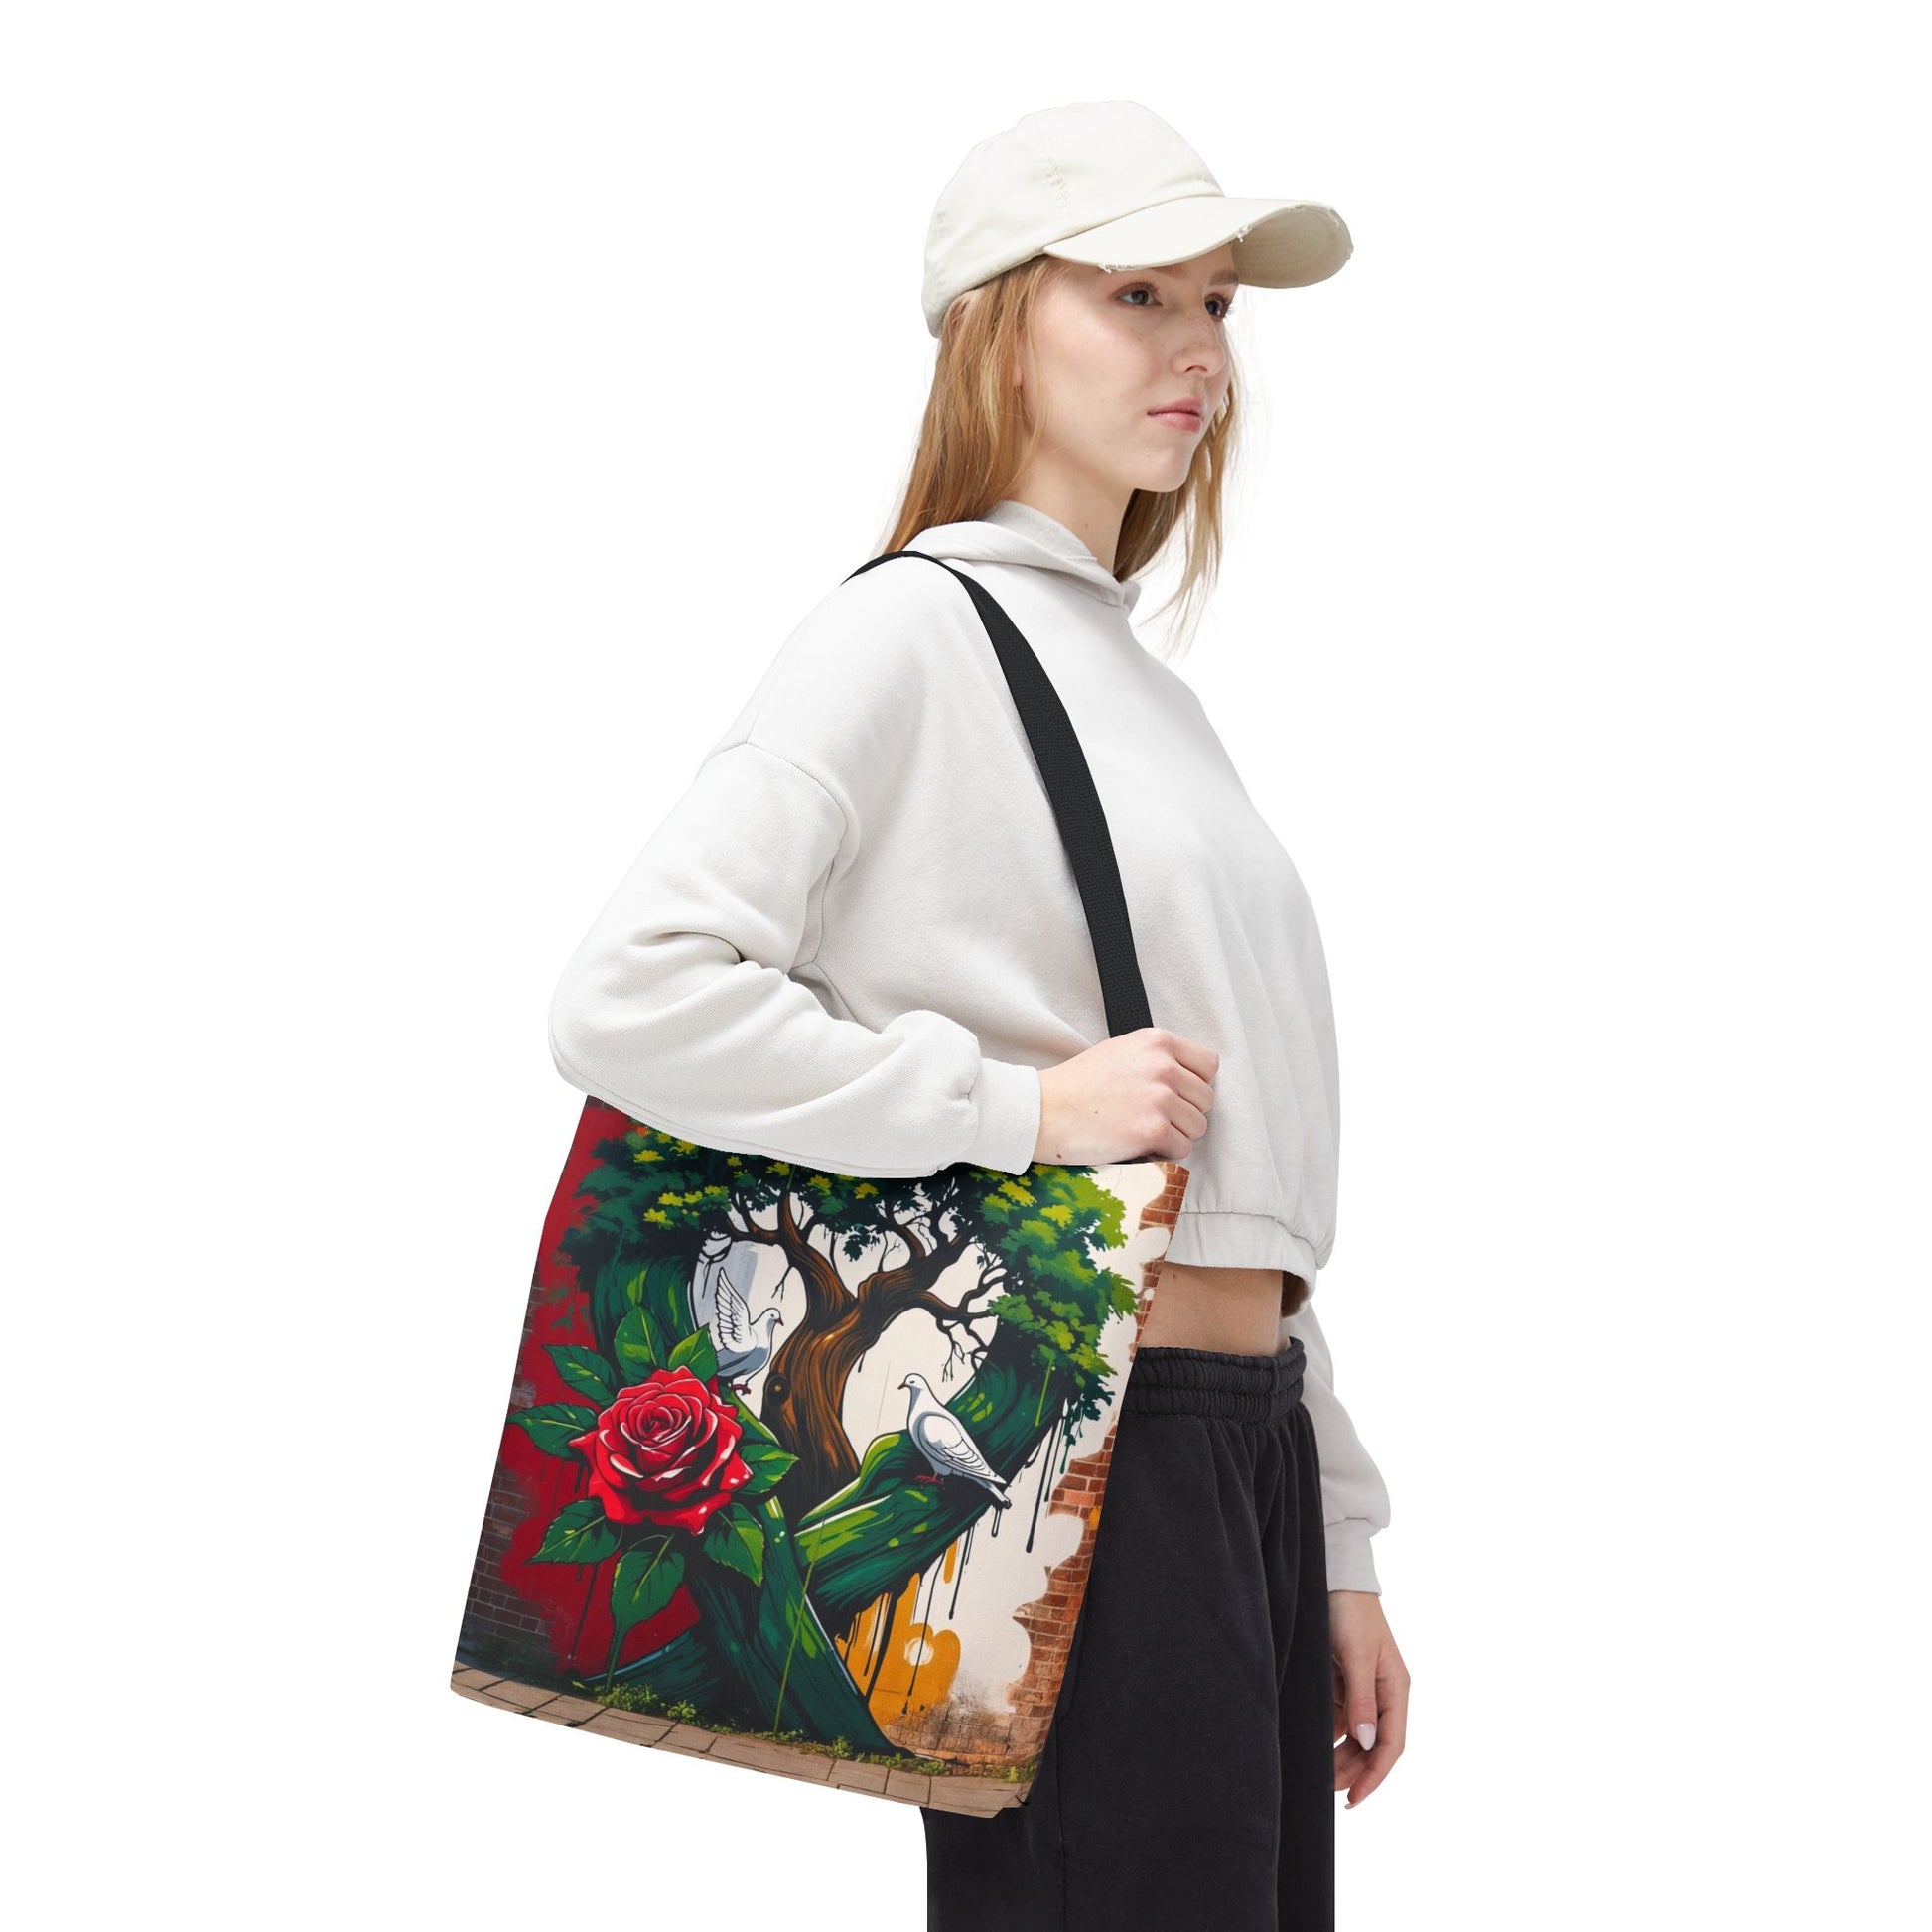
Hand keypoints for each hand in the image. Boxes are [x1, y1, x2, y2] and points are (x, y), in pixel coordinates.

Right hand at [1033, 1027, 1217, 1165]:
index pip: (1209, 1064)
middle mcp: (1163, 1066)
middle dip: (1185, 1112)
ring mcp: (1160, 1099)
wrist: (1045, 1110)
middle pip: (1206, 1099)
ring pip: (1198, 1125)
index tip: (1177, 1094)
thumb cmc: (1077, 1084)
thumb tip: (1189, 1079)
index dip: (1195, 1084)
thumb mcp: (1121, 1051)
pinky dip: (1165, 1152)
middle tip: (1154, 1117)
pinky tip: (1139, 1144)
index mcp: (1157, 1041)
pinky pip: (1183, 1148)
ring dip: (1177, 1134)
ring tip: (1145, 1130)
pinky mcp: (1153, 1130)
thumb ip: (1157, 1058)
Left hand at [1330, 1590, 1407, 1806]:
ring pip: (1354, 1735)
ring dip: (1339, 1755)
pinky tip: (1311, 1744)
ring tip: (1318, 1774)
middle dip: (1354, 1769)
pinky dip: (1327, 1733)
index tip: (1354, 1798)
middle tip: (1328, 1790)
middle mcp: (1382, 1693)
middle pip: (1372, 1745)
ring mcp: (1361, 1688)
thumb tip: (1368, 1743)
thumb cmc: (1351, 1613)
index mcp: (1395, 1688)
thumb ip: (1362, 1699)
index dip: (1375, 1774)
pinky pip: (1337, 1716)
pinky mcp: (1342, 1680)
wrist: (1334, 1578)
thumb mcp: (1358, 1655)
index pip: (1391, 1743)